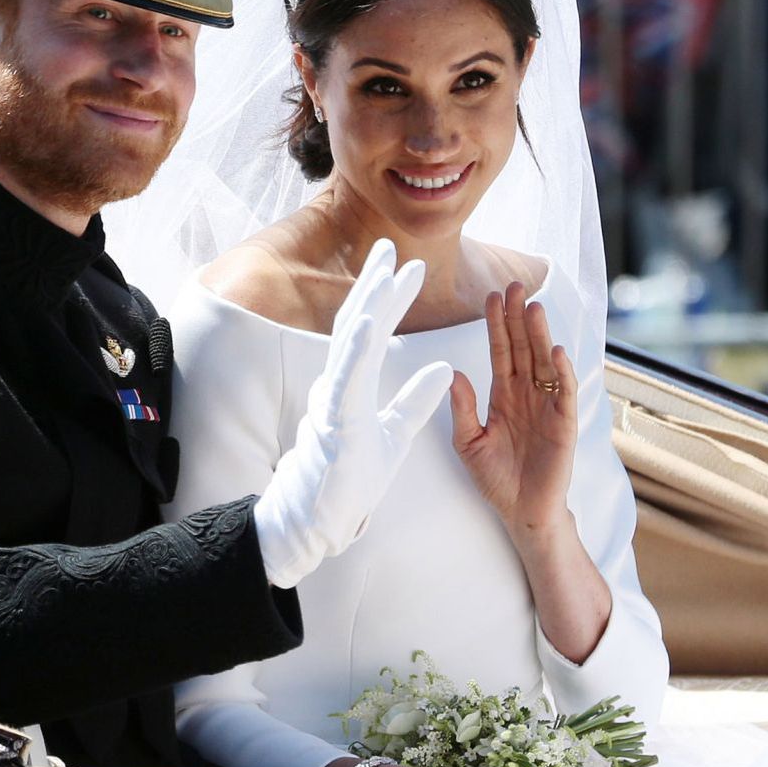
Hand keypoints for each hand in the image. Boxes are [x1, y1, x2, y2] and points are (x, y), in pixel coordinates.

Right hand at [253, 240, 453, 588]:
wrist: (321, 520)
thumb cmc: (350, 480)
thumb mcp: (395, 434)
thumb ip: (416, 400)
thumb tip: (446, 369)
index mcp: (352, 385)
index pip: (372, 332)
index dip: (388, 298)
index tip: (407, 267)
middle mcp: (338, 385)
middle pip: (356, 325)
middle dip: (373, 285)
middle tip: (389, 246)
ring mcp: (333, 402)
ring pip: (350, 345)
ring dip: (368, 306)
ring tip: (384, 272)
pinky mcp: (335, 423)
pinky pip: (346, 380)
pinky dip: (357, 349)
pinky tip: (367, 321)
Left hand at [448, 282, 578, 531]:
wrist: (521, 512)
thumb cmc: (495, 479)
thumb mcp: (469, 442)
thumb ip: (462, 409)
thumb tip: (454, 373)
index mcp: (503, 394)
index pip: (500, 351)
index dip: (496, 324)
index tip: (490, 296)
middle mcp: (526, 394)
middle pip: (523, 348)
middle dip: (518, 317)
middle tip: (515, 285)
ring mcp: (547, 406)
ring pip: (544, 362)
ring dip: (540, 335)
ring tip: (534, 307)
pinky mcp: (564, 423)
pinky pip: (563, 392)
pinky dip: (561, 372)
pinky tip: (556, 351)